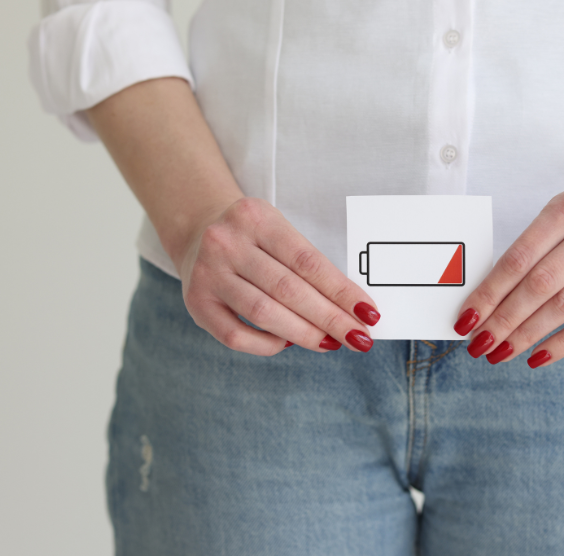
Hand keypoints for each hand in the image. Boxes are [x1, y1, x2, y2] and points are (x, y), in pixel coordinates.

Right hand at [176, 197, 380, 355]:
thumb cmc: (253, 236)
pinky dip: (268, 344)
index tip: (368, 313)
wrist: (197, 228)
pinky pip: (236, 336)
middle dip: (330, 318)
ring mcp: (207, 274)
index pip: (307, 261)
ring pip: (263, 314)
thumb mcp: (278, 229)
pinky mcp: (196, 303)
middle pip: (288, 290)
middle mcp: (227, 244)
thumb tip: (350, 308)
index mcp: (256, 218)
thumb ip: (307, 264)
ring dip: (304, 333)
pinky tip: (289, 343)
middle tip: (358, 338)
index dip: (341, 291)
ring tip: (331, 343)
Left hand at [453, 189, 563, 367]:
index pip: (519, 257)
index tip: (466, 318)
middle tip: (478, 344)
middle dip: (503, 319)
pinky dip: (562, 343)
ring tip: (500, 353)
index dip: (489, 291)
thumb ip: (530, 255)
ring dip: (527, 334)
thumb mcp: (563, 222)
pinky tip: (536, 357)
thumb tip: (484, 303)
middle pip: (540, 283)